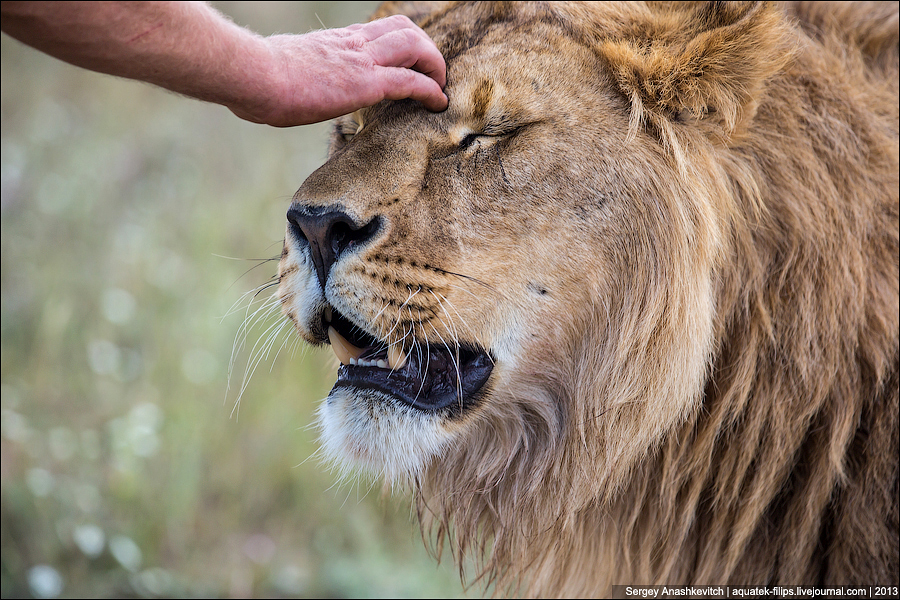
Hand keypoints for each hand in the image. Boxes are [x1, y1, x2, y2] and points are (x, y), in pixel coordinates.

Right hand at [230, 15, 447, 126]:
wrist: (251, 74)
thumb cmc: (253, 78)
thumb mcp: (279, 70)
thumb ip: (291, 76)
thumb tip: (277, 91)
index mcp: (332, 42)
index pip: (374, 32)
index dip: (397, 44)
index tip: (405, 63)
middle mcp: (351, 44)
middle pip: (403, 29)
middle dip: (425, 48)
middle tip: (432, 74)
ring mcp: (360, 60)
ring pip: (414, 45)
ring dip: (434, 65)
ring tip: (440, 87)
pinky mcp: (366, 82)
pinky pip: (410, 81)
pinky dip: (431, 90)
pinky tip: (439, 103)